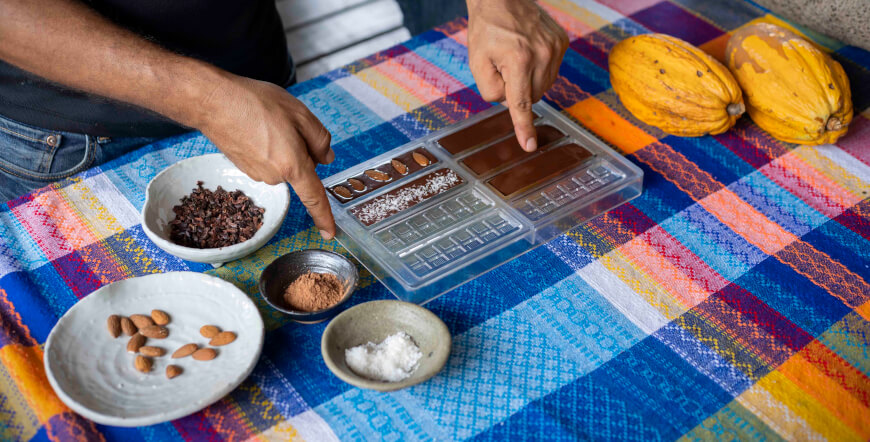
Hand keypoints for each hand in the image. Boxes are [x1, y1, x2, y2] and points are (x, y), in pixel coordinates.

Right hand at [195, 75, 336, 239]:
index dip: (323, 217)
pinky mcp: (244, 169)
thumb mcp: (299, 113)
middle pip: (300, 170)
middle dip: (302, 150)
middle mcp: (274, 176)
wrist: (212, 102)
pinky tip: (256, 128)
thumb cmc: (256, 103)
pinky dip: (268, 147)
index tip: (329, 234)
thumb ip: (319, 139)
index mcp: (292, 165)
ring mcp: (256, 174)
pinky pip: (268, 162)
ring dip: (284, 147)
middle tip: (287, 122)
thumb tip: (326, 159)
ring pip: (284, 164)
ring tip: (267, 121)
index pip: (313, 197)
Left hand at [467, 0, 568, 151]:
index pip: (521, 102)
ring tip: (515, 57)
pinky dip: (539, 69)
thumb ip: (490, 90)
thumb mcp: (477, 62)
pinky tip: (528, 52)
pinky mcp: (562, 43)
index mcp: (518, 60)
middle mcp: (541, 54)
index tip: (530, 145)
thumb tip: (510, 104)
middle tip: (503, 68)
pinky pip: (551, 71)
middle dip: (517, 91)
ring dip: (529, 81)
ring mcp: (555, 48)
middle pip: (532, 96)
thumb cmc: (487, 30)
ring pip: (544, 86)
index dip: (524, 126)